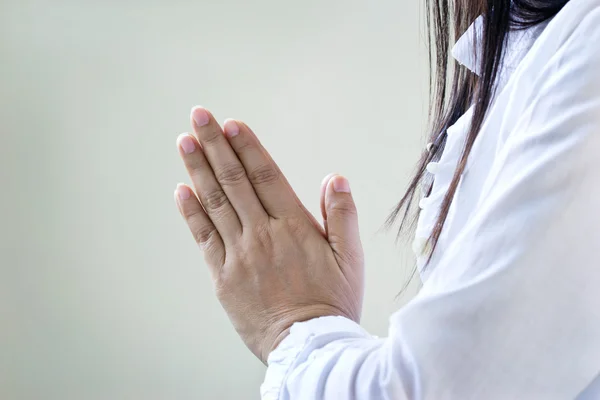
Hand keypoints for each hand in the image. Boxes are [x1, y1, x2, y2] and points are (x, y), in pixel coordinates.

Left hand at [174, 106, 363, 362]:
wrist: (309, 348)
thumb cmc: (333, 302)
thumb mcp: (351, 259)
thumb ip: (342, 216)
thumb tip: (334, 178)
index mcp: (294, 226)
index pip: (266, 176)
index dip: (247, 147)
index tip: (231, 124)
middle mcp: (263, 234)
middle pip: (235, 181)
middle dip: (215, 144)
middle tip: (199, 115)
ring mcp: (240, 255)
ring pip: (215, 203)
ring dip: (198, 169)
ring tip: (185, 141)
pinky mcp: (223, 277)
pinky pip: (204, 238)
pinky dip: (191, 213)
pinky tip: (182, 190)